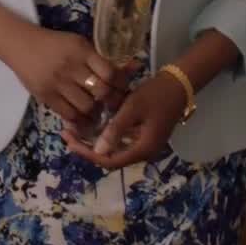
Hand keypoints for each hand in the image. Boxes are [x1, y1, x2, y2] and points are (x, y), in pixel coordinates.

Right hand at [0, 21, 125, 123]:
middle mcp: (71, 67)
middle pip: (101, 91)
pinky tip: (83, 117)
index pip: (110, 73)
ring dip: (96, 111)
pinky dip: (79, 119)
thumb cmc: (54, 43)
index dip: (121, 85)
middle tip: (113, 104)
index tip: (123, 89)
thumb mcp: (78, 44)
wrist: (20, 44)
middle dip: (111, 101)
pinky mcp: (46, 96)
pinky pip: (68, 114)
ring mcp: (57, 83)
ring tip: (98, 111)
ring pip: (86, 106)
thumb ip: (100, 58)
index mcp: (82, 51)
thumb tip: (133, 68)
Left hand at [62, 75, 187, 170]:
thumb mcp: (133, 109)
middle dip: (86, 147)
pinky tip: (92, 124)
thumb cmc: (156, 95)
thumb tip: (97, 150)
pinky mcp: (143, 135)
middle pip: (110, 158)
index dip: (87, 153)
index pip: (109, 161)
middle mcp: (143, 152)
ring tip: (74, 129)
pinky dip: (105, 135)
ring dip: (94, 141)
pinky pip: (120, 141)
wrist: (179, 84)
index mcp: (142, 149)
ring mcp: (144, 144)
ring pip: (114, 150)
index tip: (69, 140)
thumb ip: (116, 130)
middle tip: (66, 133)